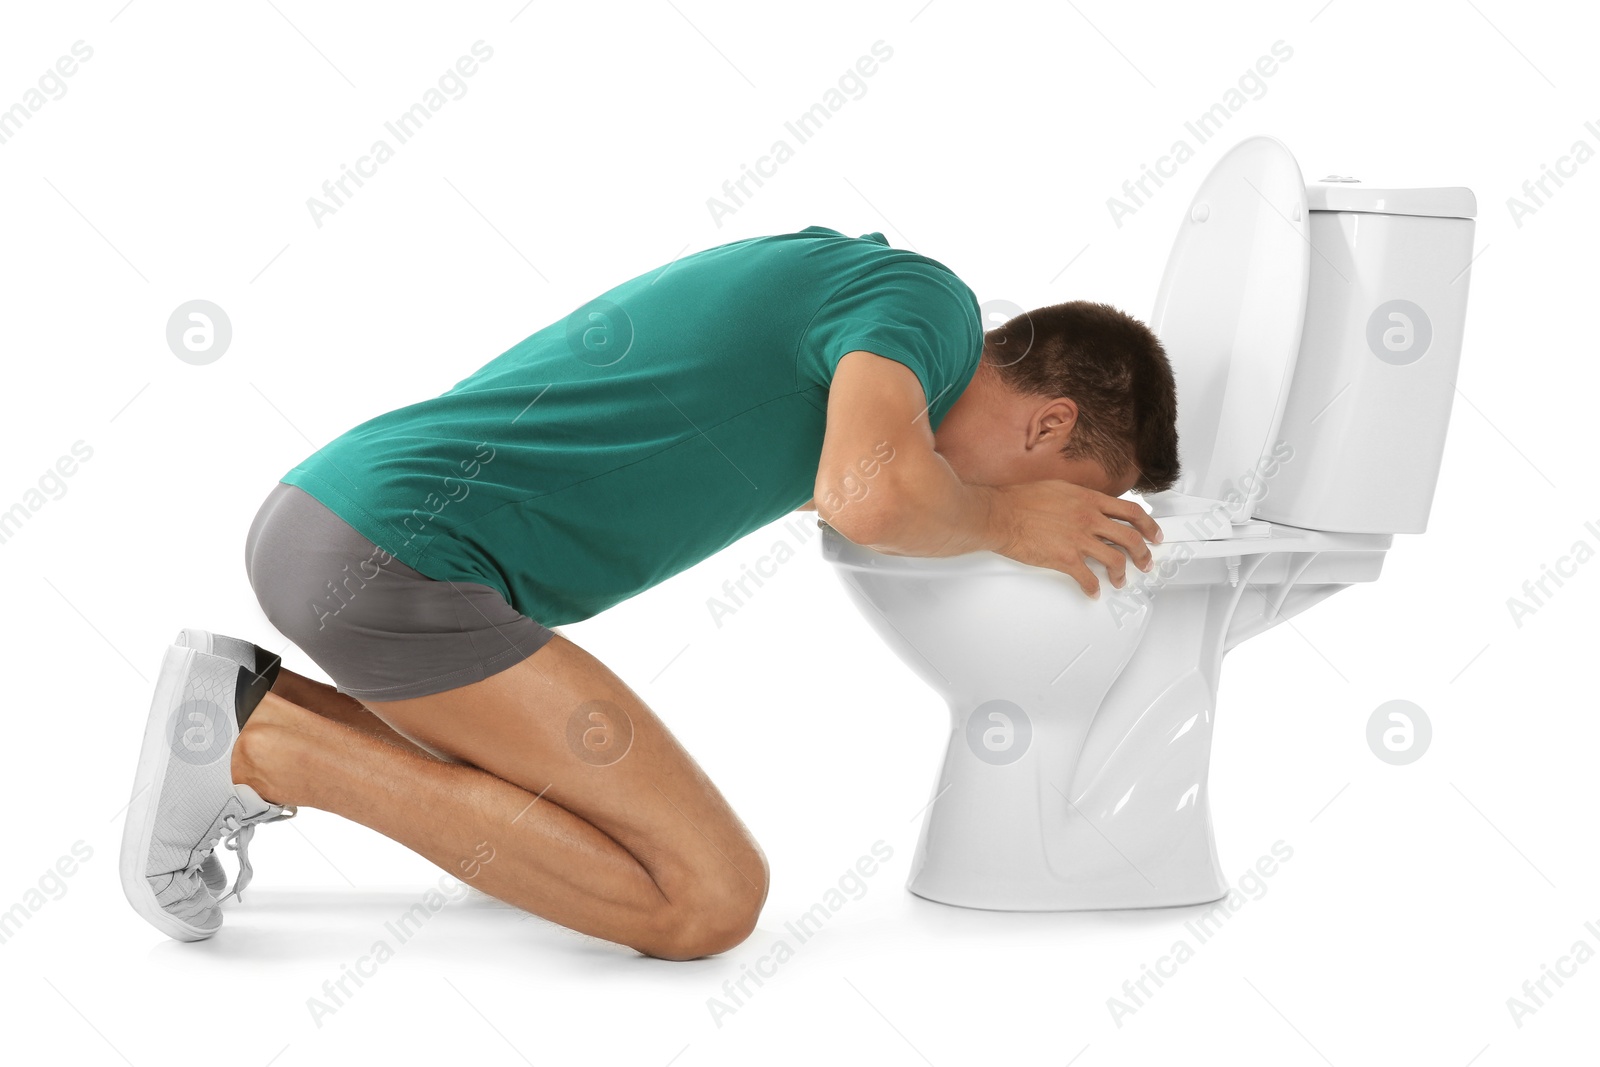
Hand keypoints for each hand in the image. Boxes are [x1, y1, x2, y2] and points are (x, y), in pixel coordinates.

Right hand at [988, 481, 1162, 597]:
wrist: (1000, 514)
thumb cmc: (1020, 500)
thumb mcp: (1059, 488)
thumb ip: (1079, 498)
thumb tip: (1088, 506)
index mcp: (1088, 499)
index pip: (1131, 511)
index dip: (1148, 525)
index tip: (1153, 534)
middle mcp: (1088, 518)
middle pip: (1130, 537)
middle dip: (1143, 553)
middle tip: (1146, 562)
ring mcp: (1078, 539)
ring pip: (1116, 560)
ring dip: (1122, 574)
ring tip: (1120, 580)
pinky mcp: (1065, 559)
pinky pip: (1088, 578)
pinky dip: (1093, 588)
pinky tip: (1093, 591)